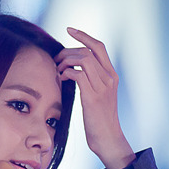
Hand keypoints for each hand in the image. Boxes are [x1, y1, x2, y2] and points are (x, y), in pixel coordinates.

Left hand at [55, 27, 134, 168]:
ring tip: (58, 70)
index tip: (69, 30)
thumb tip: (73, 68)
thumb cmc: (99, 119)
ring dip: (66, 61)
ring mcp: (102, 87)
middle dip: (68, 51)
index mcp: (112, 75)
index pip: (99, 46)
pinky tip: (61, 78)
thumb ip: (91, 80)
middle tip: (56, 60)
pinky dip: (67, 73)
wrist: (107, 138)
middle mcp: (109, 78)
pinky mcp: (93, 97)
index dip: (84, 36)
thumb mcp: (98, 95)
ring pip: (83, 60)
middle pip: (88, 51)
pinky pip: (78, 74)